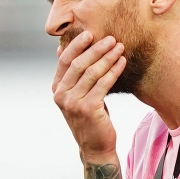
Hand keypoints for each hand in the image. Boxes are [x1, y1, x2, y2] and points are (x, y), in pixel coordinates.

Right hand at [52, 31, 126, 162]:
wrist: (95, 145)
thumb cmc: (89, 116)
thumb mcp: (76, 94)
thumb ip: (71, 75)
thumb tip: (61, 48)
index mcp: (57, 88)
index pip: (64, 60)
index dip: (77, 45)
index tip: (90, 33)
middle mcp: (61, 95)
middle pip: (78, 64)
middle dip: (96, 49)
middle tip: (111, 38)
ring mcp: (73, 103)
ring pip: (92, 73)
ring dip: (107, 57)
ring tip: (120, 47)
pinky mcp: (88, 109)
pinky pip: (103, 84)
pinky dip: (114, 71)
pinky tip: (122, 63)